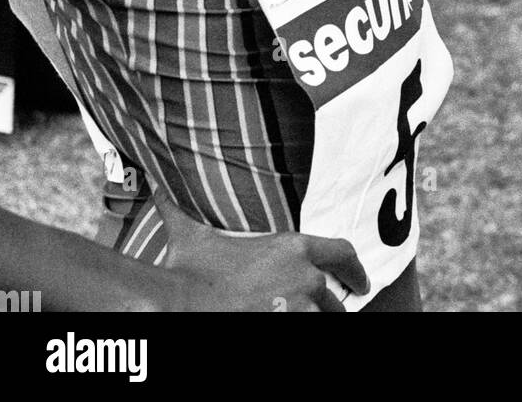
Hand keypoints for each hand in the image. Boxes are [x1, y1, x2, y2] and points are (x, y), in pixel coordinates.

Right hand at [156, 195, 370, 312]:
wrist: (183, 304)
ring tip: (299, 320)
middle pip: (332, 300)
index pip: (341, 253)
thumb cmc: (191, 271)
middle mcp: (304, 278)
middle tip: (319, 313)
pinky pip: (309, 332)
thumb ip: (179, 209)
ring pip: (322, 322)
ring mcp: (300, 310)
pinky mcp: (291, 330)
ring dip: (313, 321)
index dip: (355, 269)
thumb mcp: (191, 234)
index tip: (362, 282)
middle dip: (326, 307)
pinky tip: (288, 331)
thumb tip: (159, 189)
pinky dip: (302, 332)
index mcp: (292, 248)